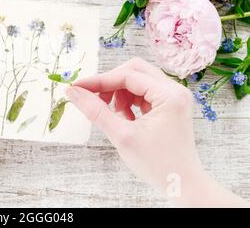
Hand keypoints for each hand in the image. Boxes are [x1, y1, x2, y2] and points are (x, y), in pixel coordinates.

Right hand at [66, 58, 247, 206]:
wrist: (182, 184)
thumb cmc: (158, 164)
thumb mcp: (122, 136)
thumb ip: (96, 111)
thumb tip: (73, 93)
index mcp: (170, 95)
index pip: (128, 76)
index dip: (99, 80)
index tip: (77, 88)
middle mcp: (175, 90)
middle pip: (134, 71)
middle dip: (110, 83)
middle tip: (93, 99)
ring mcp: (173, 96)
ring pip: (137, 80)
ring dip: (119, 92)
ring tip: (113, 114)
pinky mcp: (169, 105)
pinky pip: (143, 92)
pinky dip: (128, 100)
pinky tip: (123, 117)